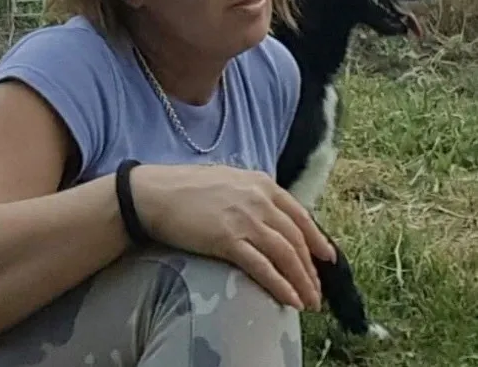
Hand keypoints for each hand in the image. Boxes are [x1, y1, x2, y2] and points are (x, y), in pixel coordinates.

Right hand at [132, 164, 336, 311]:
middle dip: (311, 269)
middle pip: (296, 239)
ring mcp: (245, 219)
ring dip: (302, 282)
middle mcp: (259, 200)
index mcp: (262, 183)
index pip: (301, 216)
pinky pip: (263, 267)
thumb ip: (254, 194)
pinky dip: (280, 286)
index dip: (318, 241)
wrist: (155, 194)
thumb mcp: (230, 180)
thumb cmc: (187, 187)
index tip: (327, 259)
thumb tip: (271, 217)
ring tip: (309, 302)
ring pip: (285, 255)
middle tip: (317, 291)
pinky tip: (290, 300)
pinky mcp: (228, 240)